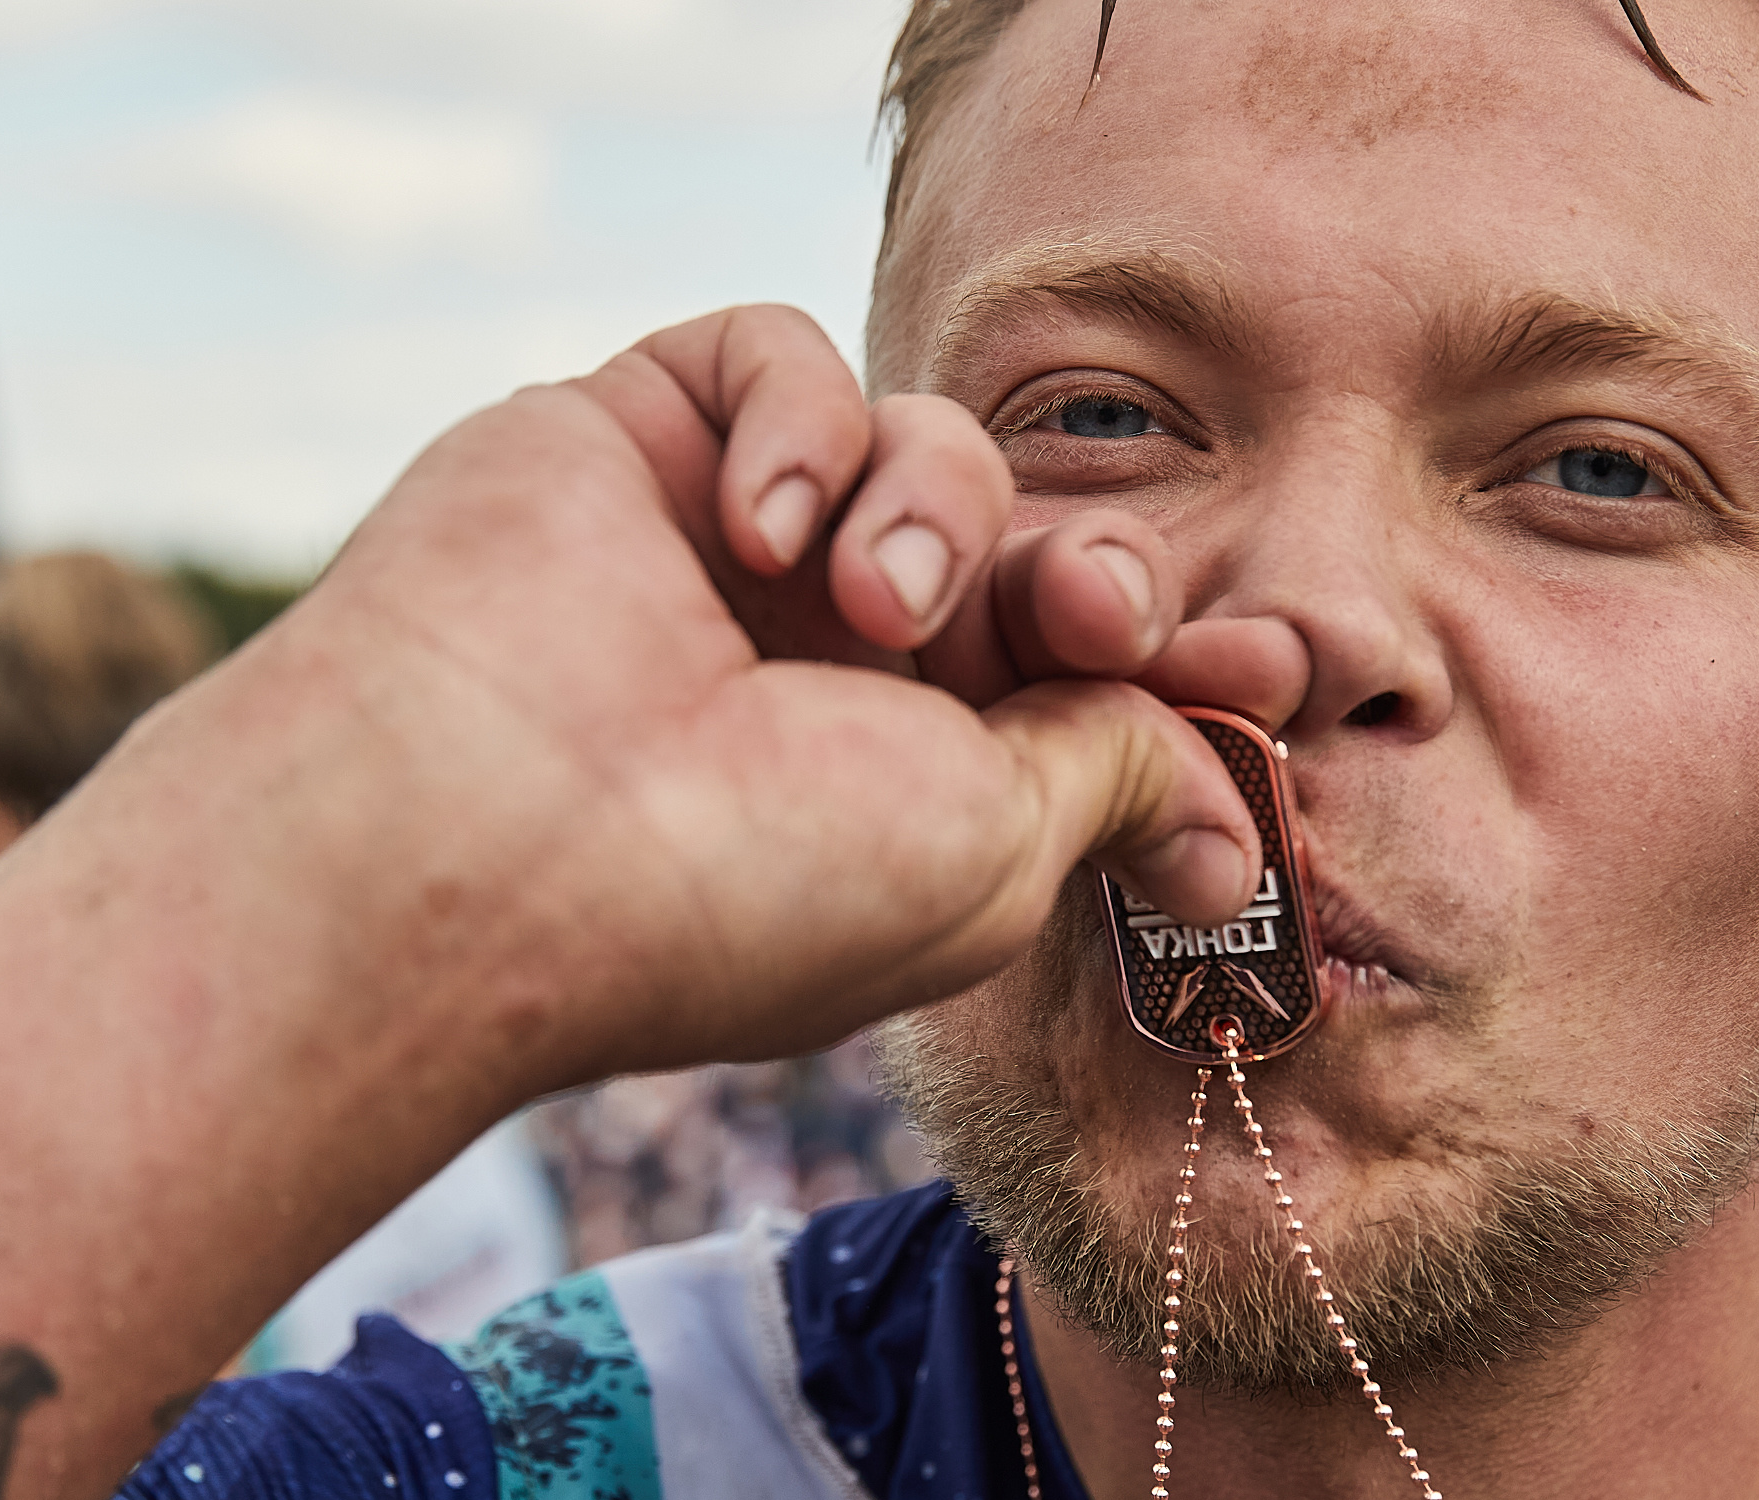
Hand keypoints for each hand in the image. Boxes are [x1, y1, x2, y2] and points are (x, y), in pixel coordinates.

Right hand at [0, 304, 1275, 1499]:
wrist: (484, 840)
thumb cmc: (740, 881)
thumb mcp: (995, 856)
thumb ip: (1120, 778)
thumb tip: (1221, 799)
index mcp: (911, 788)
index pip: (1084, 689)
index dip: (1186, 666)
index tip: (1274, 668)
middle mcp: (824, 673)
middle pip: (1031, 556)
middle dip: (1096, 578)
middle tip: (1098, 607)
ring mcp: (730, 558)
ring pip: (930, 447)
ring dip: (939, 511)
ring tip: (872, 604)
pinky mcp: (640, 442)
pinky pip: (782, 358)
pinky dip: (802, 422)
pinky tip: (751, 526)